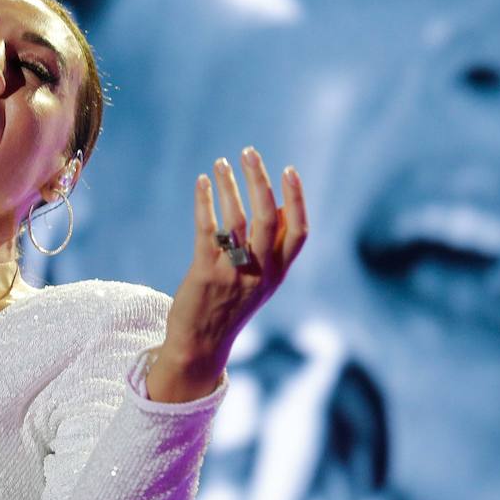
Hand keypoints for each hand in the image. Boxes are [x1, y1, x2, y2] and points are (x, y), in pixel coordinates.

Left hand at [151, 147, 308, 399]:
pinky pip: (207, 230)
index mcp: (278, 272)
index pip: (298, 231)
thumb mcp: (262, 281)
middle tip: (249, 153)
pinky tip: (201, 182)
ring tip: (221, 163)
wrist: (201, 346)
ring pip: (236, 220)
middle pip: (267, 218)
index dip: (296, 198)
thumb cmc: (231, 306)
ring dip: (229, 186)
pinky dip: (205, 202)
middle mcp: (260, 272)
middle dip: (260, 181)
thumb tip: (278, 204)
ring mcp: (233, 273)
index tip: (289, 170)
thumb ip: (273, 247)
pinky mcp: (205, 274)